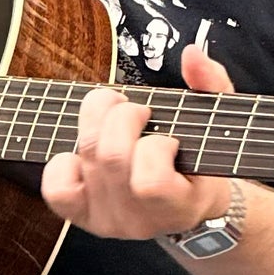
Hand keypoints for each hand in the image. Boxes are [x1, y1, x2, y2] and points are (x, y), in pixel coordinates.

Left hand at [41, 45, 235, 239]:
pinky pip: (56, 187)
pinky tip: (85, 153)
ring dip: (96, 123)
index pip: (151, 181)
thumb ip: (211, 85)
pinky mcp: (81, 215)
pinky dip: (63, 161)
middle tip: (138, 112)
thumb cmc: (200, 163)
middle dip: (123, 117)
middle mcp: (139, 219)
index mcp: (178, 206)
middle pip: (111, 157)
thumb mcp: (217, 124)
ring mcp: (107, 220)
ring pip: (86, 157)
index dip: (156, 147)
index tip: (169, 138)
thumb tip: (191, 55)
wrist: (186, 206)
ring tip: (114, 119)